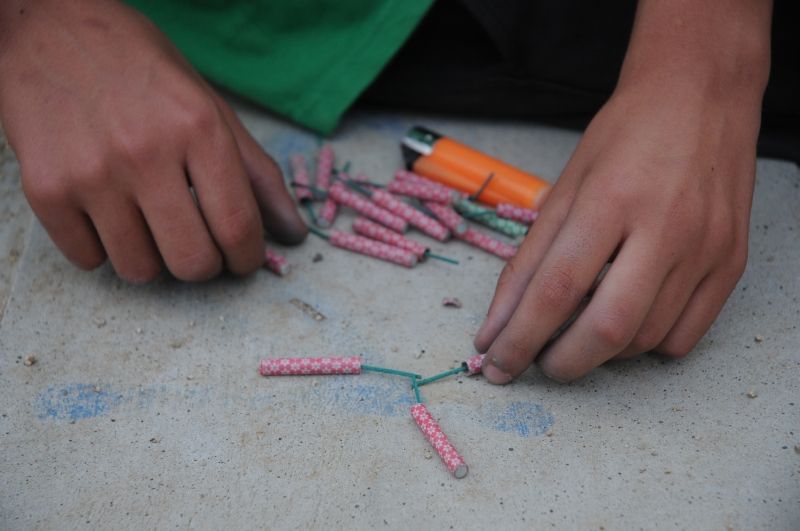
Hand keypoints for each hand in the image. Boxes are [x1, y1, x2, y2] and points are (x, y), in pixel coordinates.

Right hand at [0, 0, 305, 281]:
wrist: (47, 30)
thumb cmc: (141, 69)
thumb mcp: (210, 106)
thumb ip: (257, 174)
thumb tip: (294, 234)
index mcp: (198, 128)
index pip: (238, 227)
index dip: (247, 258)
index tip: (242, 260)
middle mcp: (145, 152)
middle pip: (192, 262)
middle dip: (205, 266)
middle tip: (199, 245)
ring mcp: (91, 173)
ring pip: (139, 270)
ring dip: (153, 259)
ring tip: (148, 223)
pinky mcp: (45, 190)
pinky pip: (88, 260)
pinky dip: (103, 249)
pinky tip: (106, 214)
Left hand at [473, 0, 770, 382]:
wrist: (702, 94)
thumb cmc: (625, 135)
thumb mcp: (566, 185)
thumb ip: (531, 257)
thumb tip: (498, 323)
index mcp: (611, 199)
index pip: (556, 289)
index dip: (519, 338)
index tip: (495, 364)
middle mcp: (665, 228)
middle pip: (608, 328)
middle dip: (562, 363)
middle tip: (540, 364)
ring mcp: (706, 248)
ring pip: (646, 338)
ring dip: (602, 354)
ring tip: (579, 334)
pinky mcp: (733, 262)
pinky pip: (685, 336)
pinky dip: (646, 346)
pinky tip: (626, 326)